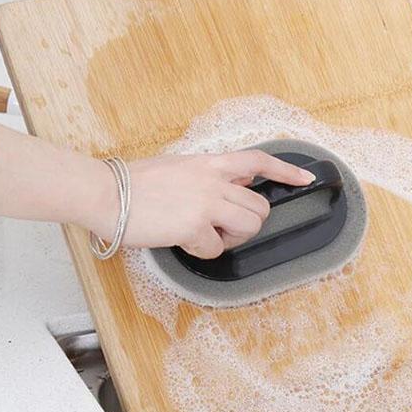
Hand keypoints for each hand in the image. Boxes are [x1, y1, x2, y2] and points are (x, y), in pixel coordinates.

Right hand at [87, 150, 314, 258]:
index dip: (286, 171)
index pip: (258, 160)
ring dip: (233, 237)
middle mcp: (214, 181)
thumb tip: (238, 180)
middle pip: (260, 207)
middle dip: (248, 222)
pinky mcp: (193, 227)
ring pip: (248, 227)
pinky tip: (184, 241)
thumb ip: (211, 173)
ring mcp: (206, 203)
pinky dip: (205, 250)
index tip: (305, 180)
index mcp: (211, 163)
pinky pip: (217, 248)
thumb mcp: (181, 166)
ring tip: (207, 234)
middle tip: (224, 227)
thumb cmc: (137, 181)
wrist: (106, 192)